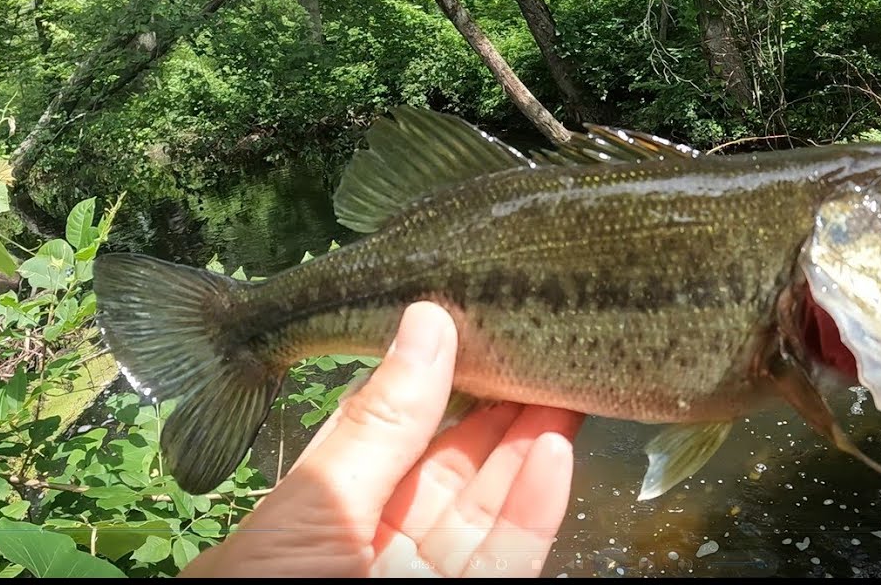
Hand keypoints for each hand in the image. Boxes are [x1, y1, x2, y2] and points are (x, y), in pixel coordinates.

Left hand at [181, 301, 585, 576]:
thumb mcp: (314, 511)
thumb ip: (378, 425)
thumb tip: (426, 320)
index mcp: (322, 526)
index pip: (393, 443)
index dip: (438, 386)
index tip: (480, 327)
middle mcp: (377, 557)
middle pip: (450, 476)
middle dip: (499, 413)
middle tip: (542, 348)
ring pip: (488, 516)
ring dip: (529, 452)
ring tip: (566, 389)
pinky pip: (508, 563)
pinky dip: (535, 510)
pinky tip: (556, 456)